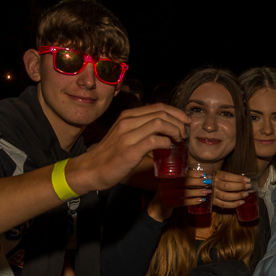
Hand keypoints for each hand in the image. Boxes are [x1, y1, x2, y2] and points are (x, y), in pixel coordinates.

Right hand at [68, 104, 190, 194]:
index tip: (185, 121)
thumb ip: (141, 130)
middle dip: (179, 121)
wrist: (90, 169)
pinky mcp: (129, 150)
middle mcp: (127, 122)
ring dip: (175, 131)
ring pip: (160, 123)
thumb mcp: (125, 135)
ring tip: (178, 140)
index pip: (158, 106)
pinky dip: (166, 143)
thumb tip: (165, 132)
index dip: (176, 112)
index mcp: (127, 116)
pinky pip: (154, 140)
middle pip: (161, 113)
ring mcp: (127, 135)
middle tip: (185, 132)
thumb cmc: (110, 155)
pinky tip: (168, 149)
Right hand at [157, 168, 212, 209]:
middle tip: (207, 182)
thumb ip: (181, 181)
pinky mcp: (168, 204)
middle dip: (196, 182)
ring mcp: (165, 195)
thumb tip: (199, 176)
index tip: (202, 174)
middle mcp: (165, 185)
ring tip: (206, 191)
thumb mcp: (171, 185)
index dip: (192, 173)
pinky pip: (182, 202)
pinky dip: (193, 201)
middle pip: (183, 182)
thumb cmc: (168, 194)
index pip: (180, 174)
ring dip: (197, 192)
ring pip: (184, 192)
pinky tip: (200, 200)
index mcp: (166, 178)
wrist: (157, 208)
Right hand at [212, 170, 252, 209]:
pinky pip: (224, 204)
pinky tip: (241, 202)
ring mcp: (213, 194)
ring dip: (237, 196)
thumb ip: (230, 177)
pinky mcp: (213, 202)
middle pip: (227, 186)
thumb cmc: (216, 179)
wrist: (202, 186)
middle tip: (248, 187)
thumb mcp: (220, 174)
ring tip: (246, 194)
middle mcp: (213, 184)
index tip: (247, 180)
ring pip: (225, 196)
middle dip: (240, 187)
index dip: (238, 178)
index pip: (227, 176)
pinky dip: (233, 204)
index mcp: (216, 176)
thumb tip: (245, 180)